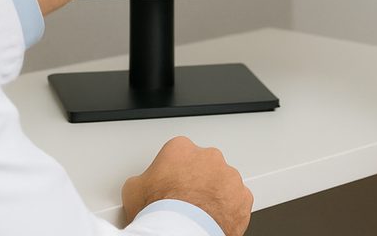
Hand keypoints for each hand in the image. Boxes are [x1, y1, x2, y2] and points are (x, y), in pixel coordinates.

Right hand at [122, 136, 251, 235]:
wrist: (180, 232)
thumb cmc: (159, 210)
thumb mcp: (133, 189)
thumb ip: (142, 179)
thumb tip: (140, 187)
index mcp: (181, 148)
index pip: (178, 154)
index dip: (173, 172)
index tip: (170, 186)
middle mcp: (208, 156)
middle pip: (203, 164)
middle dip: (197, 179)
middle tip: (185, 200)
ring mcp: (228, 176)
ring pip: (223, 181)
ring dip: (214, 194)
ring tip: (200, 213)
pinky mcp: (243, 196)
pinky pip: (237, 200)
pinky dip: (229, 209)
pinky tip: (215, 220)